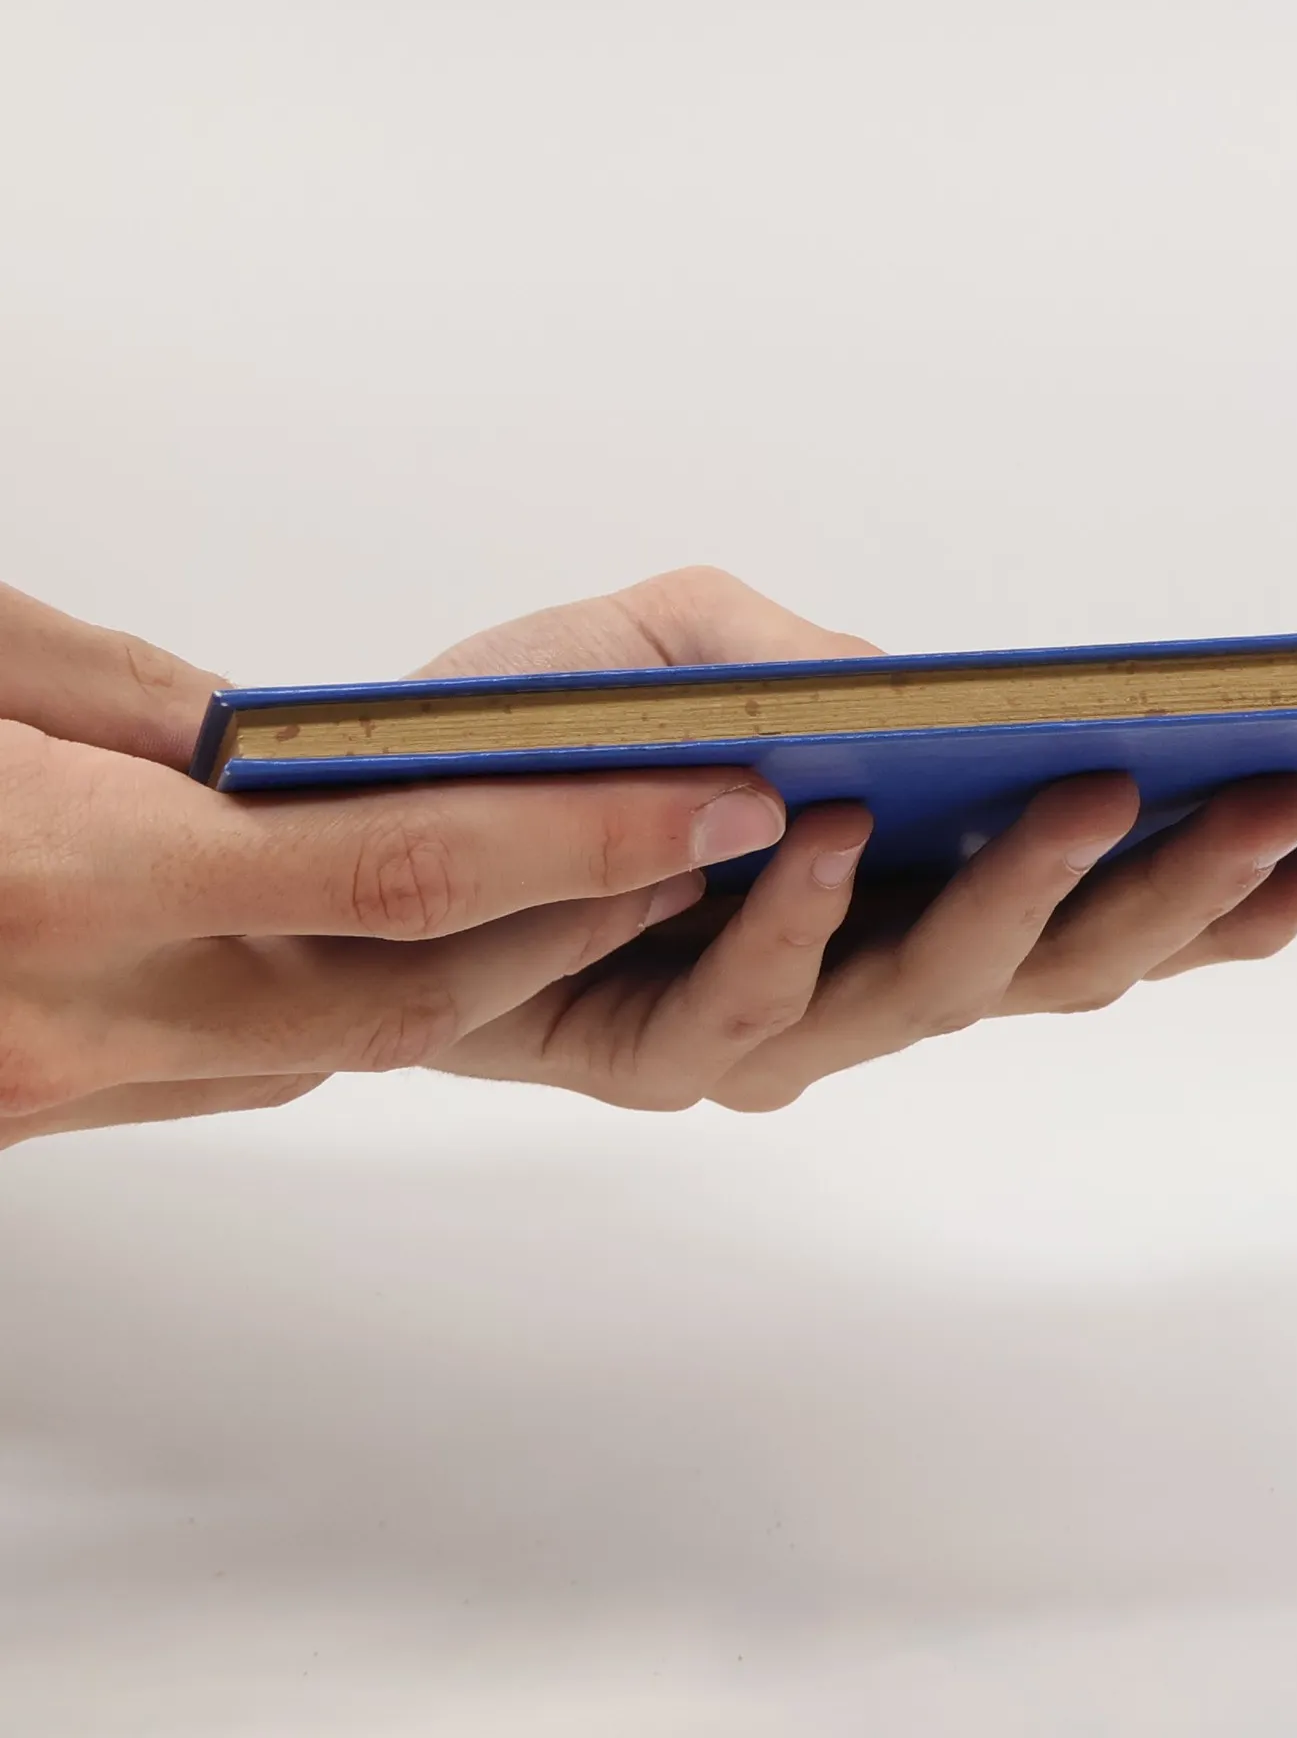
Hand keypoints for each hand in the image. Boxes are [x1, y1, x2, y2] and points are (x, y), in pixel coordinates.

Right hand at [0, 581, 787, 1146]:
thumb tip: (270, 726)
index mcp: (61, 882)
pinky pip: (246, 1070)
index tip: (720, 796)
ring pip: (340, 1049)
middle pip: (410, 992)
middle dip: (579, 919)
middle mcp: (79, 1017)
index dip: (583, 837)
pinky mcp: (41, 1109)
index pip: (401, 870)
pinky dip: (357, 1002)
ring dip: (487, 971)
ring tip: (606, 876)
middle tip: (707, 835)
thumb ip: (119, 695)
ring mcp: (57, 1089)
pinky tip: (418, 938)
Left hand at [415, 568, 1296, 1111]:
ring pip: (937, 998)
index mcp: (909, 901)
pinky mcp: (664, 1054)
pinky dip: (800, 917)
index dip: (1212, 899)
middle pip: (1059, 970)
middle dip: (1182, 895)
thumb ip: (812, 667)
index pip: (1091, 916)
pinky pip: (753, 999)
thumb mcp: (684, 649)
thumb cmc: (538, 744)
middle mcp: (866, 983)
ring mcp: (777, 1031)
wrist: (368, 836)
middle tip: (1286, 808)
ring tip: (1108, 792)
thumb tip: (929, 693)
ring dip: (1027, 898)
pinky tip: (829, 832)